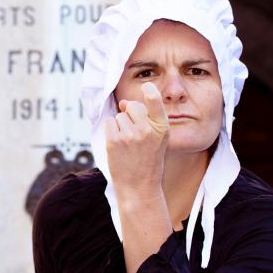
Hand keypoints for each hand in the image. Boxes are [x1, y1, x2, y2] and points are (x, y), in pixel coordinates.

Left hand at [104, 82, 169, 200]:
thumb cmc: (148, 162)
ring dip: (120, 127)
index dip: (150, 92)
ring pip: (119, 116)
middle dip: (129, 115)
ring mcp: (130, 135)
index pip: (156, 102)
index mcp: (162, 128)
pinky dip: (111, 132)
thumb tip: (122, 102)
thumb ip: (145, 119)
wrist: (139, 187)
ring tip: (128, 145)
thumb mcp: (157, 140)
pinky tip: (118, 146)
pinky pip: (109, 123)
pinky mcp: (114, 141)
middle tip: (134, 137)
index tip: (147, 86)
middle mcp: (147, 129)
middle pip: (131, 106)